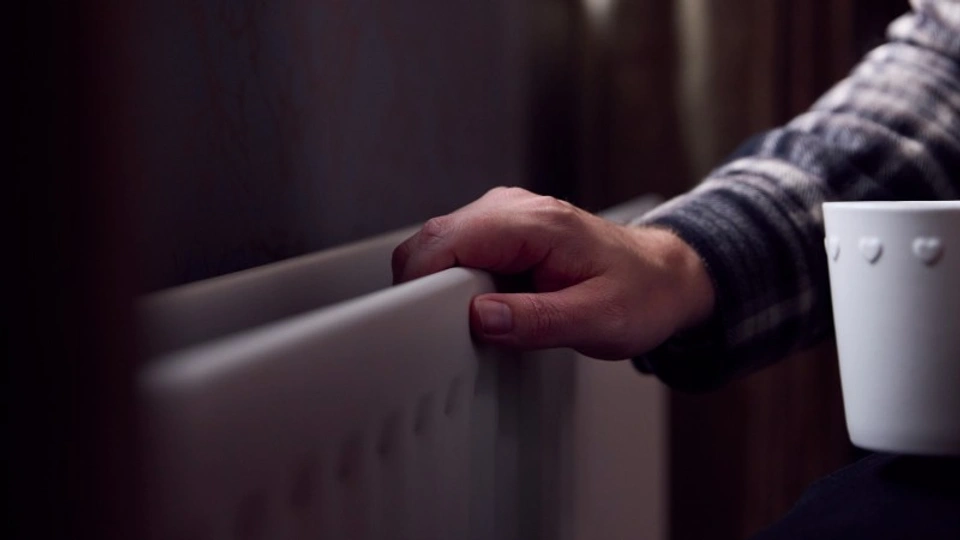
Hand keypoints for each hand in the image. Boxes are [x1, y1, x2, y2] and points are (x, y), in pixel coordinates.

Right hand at [392, 187, 714, 358]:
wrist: (665, 276)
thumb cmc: (641, 294)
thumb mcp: (599, 321)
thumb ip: (538, 321)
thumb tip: (481, 318)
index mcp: (537, 223)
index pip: (448, 240)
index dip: (423, 282)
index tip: (423, 321)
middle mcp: (514, 208)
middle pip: (431, 239)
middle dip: (424, 286)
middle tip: (446, 330)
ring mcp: (505, 215)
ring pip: (438, 243)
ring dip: (438, 285)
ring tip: (471, 320)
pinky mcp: (502, 230)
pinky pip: (457, 251)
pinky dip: (453, 281)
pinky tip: (481, 306)